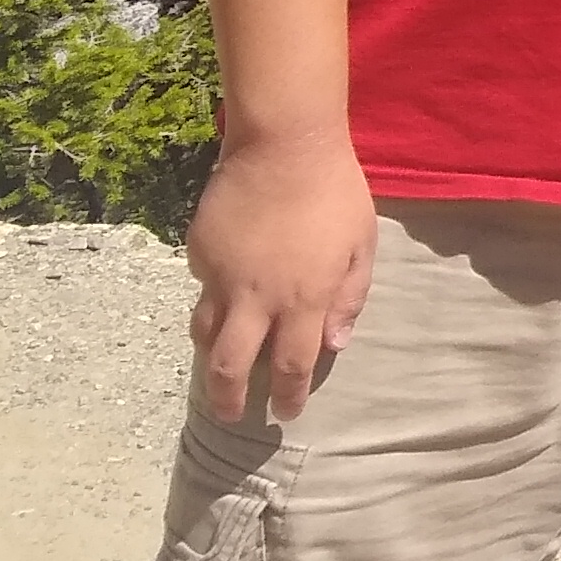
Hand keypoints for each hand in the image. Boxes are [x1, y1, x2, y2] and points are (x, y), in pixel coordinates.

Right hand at [185, 131, 377, 423]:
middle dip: (229, 400)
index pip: (292, 366)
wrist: (283, 146)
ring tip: (220, 370)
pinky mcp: (199, 255)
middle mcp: (257, 299)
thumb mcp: (361, 244)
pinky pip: (203, 290)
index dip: (287, 396)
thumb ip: (349, 297)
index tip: (284, 414)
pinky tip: (225, 296)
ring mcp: (221, 278)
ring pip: (205, 335)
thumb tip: (333, 344)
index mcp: (304, 300)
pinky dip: (213, 302)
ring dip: (211, 359)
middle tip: (233, 414)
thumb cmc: (335, 192)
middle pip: (232, 367)